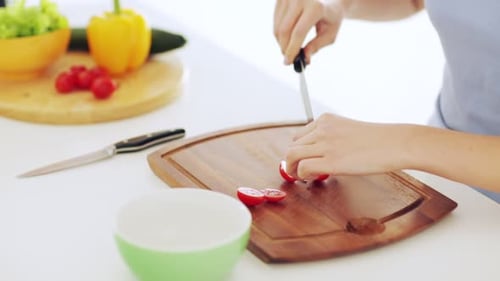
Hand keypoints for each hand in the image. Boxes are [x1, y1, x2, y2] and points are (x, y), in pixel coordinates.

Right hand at [274, 0, 347, 63]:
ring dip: (281, 42)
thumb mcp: (329, 34)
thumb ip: (316, 46)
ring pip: (278, 26)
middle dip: (284, 48)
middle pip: (285, 30)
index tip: (288, 62)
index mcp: (316, 6)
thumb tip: (304, 59)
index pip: (298, 32)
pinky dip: (280, 33)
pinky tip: (289, 35)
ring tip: (291, 46)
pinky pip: (276, 20)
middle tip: (287, 59)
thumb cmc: (331, 16)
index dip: (292, 49)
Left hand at [285, 113, 411, 179]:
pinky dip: (302, 175)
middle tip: (296, 171)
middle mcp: (323, 129)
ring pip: (292, 155)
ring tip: (299, 176)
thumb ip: (333, 137)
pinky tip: (311, 178)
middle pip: (293, 145)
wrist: (395, 143)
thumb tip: (321, 154)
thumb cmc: (378, 140)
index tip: (301, 160)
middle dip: (292, 160)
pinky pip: (304, 167)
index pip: (300, 135)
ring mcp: (326, 144)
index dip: (298, 150)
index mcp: (326, 120)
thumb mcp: (349, 130)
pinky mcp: (331, 161)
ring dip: (292, 168)